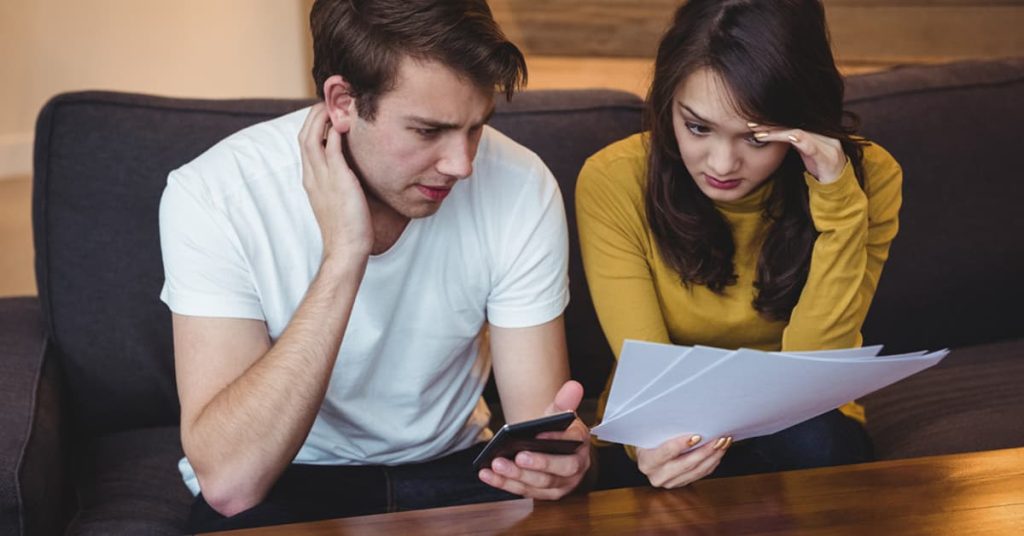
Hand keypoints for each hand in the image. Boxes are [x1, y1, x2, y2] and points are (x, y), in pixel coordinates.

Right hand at [298, 103, 373, 259]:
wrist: (346, 248)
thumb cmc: (347, 229)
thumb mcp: (339, 200)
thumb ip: (339, 182)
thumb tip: (350, 172)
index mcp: (311, 180)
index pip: (305, 145)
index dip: (313, 126)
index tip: (326, 114)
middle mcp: (312, 176)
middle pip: (303, 135)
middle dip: (314, 116)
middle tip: (328, 102)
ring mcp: (322, 177)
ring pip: (312, 136)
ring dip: (321, 117)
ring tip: (334, 104)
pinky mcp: (338, 179)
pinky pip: (332, 147)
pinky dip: (335, 131)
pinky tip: (345, 122)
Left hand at [479, 381, 591, 499]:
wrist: (550, 444)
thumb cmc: (556, 430)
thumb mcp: (560, 414)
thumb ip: (564, 401)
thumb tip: (574, 386)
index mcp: (580, 446)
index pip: (573, 443)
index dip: (556, 439)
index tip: (539, 434)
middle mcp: (574, 469)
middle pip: (558, 472)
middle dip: (537, 465)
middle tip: (518, 457)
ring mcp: (560, 484)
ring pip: (539, 485)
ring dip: (516, 476)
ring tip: (497, 463)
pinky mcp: (543, 493)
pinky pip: (523, 490)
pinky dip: (504, 483)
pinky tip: (488, 473)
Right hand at [636, 434, 731, 487]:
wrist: (648, 452)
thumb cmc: (650, 438)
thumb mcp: (651, 431)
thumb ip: (664, 428)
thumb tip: (686, 418)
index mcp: (647, 461)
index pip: (665, 453)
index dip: (681, 445)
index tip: (697, 436)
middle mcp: (657, 476)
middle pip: (686, 465)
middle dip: (705, 451)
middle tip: (718, 438)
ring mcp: (670, 482)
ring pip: (697, 471)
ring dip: (713, 456)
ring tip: (723, 442)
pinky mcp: (682, 483)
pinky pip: (701, 474)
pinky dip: (712, 462)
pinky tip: (719, 451)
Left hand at [751, 124, 847, 183]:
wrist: (837, 186)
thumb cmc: (819, 167)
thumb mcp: (804, 151)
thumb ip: (793, 140)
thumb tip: (772, 130)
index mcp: (817, 130)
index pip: (792, 121)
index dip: (773, 120)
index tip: (753, 121)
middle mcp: (823, 133)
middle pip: (794, 124)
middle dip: (771, 124)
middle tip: (751, 124)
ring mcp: (828, 144)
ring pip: (799, 132)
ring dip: (777, 133)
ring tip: (759, 134)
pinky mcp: (828, 156)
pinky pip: (809, 145)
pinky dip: (795, 140)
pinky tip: (784, 138)